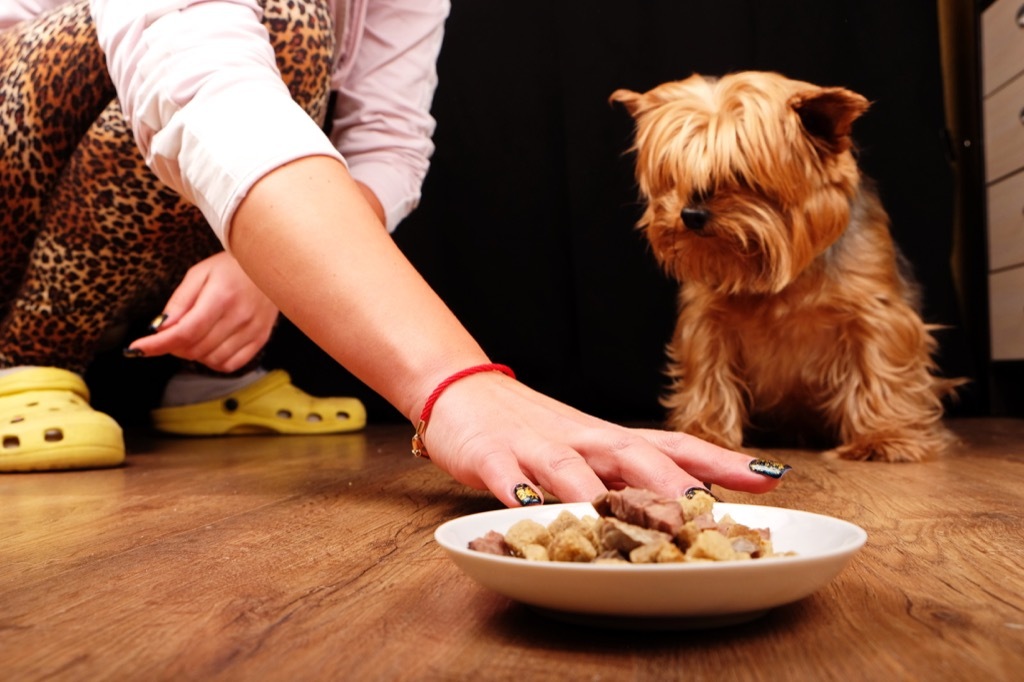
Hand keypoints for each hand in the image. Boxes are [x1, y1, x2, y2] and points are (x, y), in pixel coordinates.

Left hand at [126, 251, 279, 371]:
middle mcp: (240, 316)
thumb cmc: (231, 267)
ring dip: (193, 353)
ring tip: (193, 334)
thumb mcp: (199, 274)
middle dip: (173, 346)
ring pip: (211, 359)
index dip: (157, 345)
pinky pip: (230, 364)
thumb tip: (161, 329)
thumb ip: (179, 302)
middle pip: (195, 349)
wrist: (270, 264)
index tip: (136, 348)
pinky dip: (213, 360)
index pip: (185, 332)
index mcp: (221, 297)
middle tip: (170, 332)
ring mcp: (253, 330)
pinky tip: (210, 344)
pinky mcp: (261, 338)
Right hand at [417, 371, 788, 506]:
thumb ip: (639, 472)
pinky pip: (506, 476)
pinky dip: (519, 492)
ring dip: (598, 494)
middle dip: (671, 485)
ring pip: (571, 469)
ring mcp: (535, 447)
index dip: (720, 462)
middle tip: (705, 515)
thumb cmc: (534, 428)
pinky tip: (528, 510)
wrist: (462, 390)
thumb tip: (704, 494)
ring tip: (621, 520)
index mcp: (609, 440)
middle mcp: (581, 439)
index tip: (769, 479)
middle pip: (632, 456)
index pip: (673, 445)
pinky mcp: (490, 456)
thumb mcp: (592, 448)